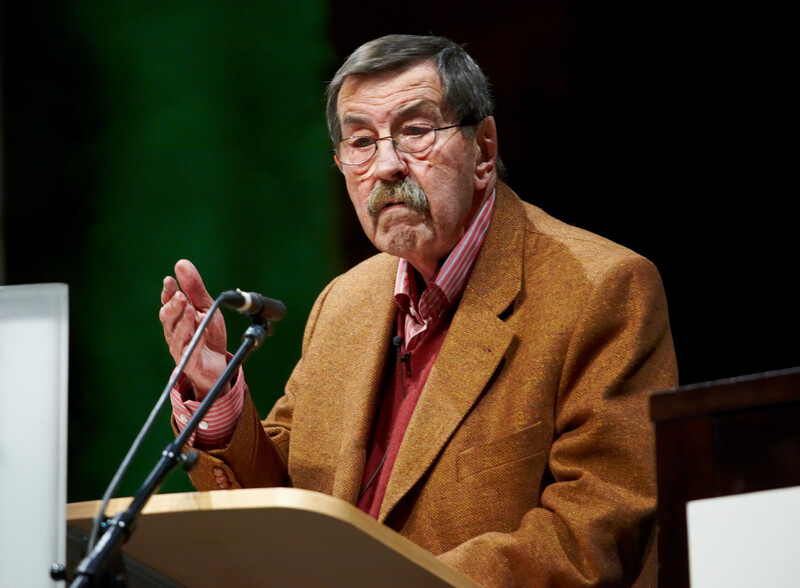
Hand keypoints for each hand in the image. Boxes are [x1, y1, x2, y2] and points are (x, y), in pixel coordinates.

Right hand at [159, 259, 227, 399]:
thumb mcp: (205, 307)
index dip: (168, 292)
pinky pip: (190, 353)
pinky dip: (196, 343)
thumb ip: (194, 287)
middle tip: (181, 297)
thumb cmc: (208, 334)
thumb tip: (181, 263)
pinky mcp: (190, 363)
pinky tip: (202, 332)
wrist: (218, 364)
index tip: (169, 280)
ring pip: (178, 335)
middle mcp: (174, 332)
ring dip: (184, 323)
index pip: (168, 302)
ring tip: (191, 311)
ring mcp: (181, 348)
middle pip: (169, 318)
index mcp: (177, 317)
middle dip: (174, 307)